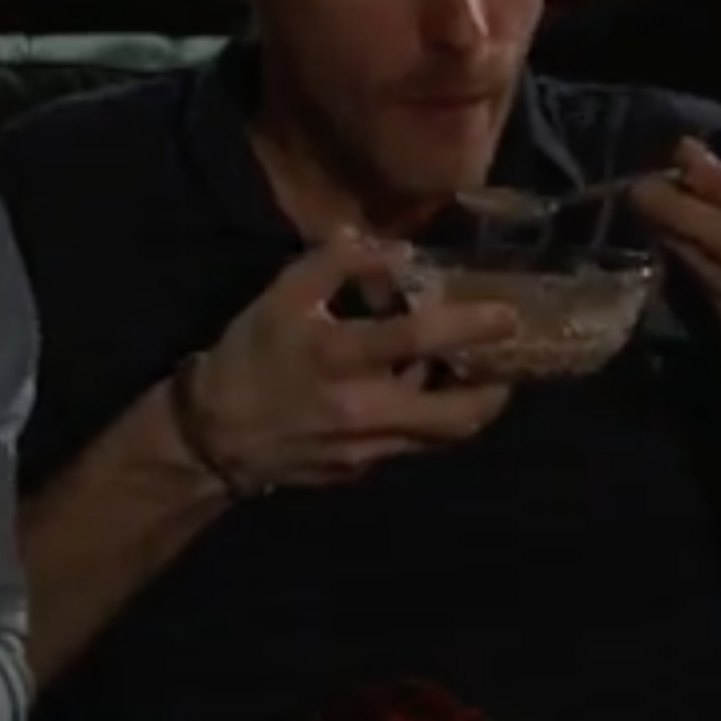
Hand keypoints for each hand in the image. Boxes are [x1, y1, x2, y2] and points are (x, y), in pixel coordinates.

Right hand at [193, 233, 521, 487]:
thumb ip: (337, 263)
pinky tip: (409, 397)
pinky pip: (407, 444)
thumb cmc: (249, 355)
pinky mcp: (361, 470)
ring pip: (440, 435)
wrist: (212, 435)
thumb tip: (395, 250)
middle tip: (506, 364)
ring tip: (468, 379)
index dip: (467, 326)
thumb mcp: (281, 295)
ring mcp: (366, 448)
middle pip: (454, 415)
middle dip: (494, 392)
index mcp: (339, 356)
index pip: (417, 340)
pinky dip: (420, 419)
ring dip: (464, 407)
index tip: (507, 315)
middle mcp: (362, 409)